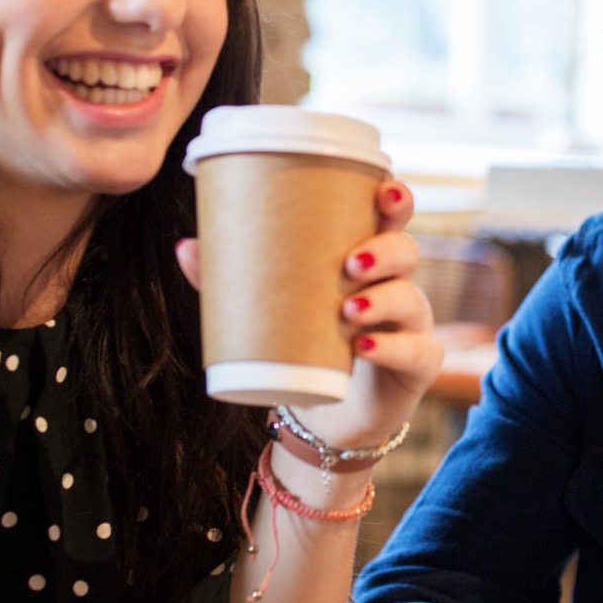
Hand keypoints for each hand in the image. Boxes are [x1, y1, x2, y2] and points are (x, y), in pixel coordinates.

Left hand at [175, 178, 441, 452]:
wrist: (329, 414)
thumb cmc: (308, 345)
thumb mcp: (273, 310)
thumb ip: (234, 280)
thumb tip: (185, 247)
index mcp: (369, 259)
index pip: (392, 219)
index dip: (396, 200)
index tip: (384, 189)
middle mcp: (397, 285)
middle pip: (407, 251)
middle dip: (385, 249)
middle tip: (350, 261)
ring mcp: (412, 325)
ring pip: (411, 298)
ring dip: (383, 298)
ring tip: (348, 308)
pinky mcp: (418, 366)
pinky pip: (417, 351)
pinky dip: (392, 347)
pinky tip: (366, 346)